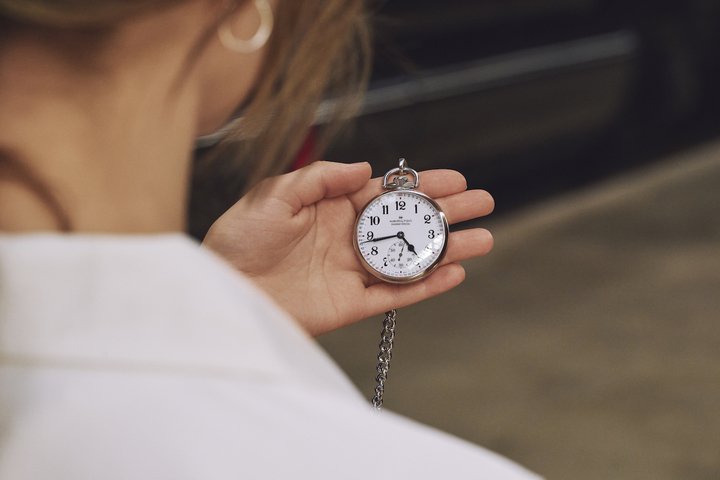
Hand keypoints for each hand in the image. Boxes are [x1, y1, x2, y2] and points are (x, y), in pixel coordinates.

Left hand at [203, 161, 494, 335]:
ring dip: (447, 250)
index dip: (422, 186)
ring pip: (410, 259)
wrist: (224, 290)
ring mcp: (352, 271)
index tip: (455, 178)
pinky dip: (425, 286)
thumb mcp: (274, 195)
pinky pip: (395, 294)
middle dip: (446, 212)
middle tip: (482, 203)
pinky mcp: (350, 304)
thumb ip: (321, 179)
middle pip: (407, 224)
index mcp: (332, 208)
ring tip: (483, 239)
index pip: (387, 193)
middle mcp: (348, 238)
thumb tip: (366, 170)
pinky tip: (454, 274)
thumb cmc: (238, 240)